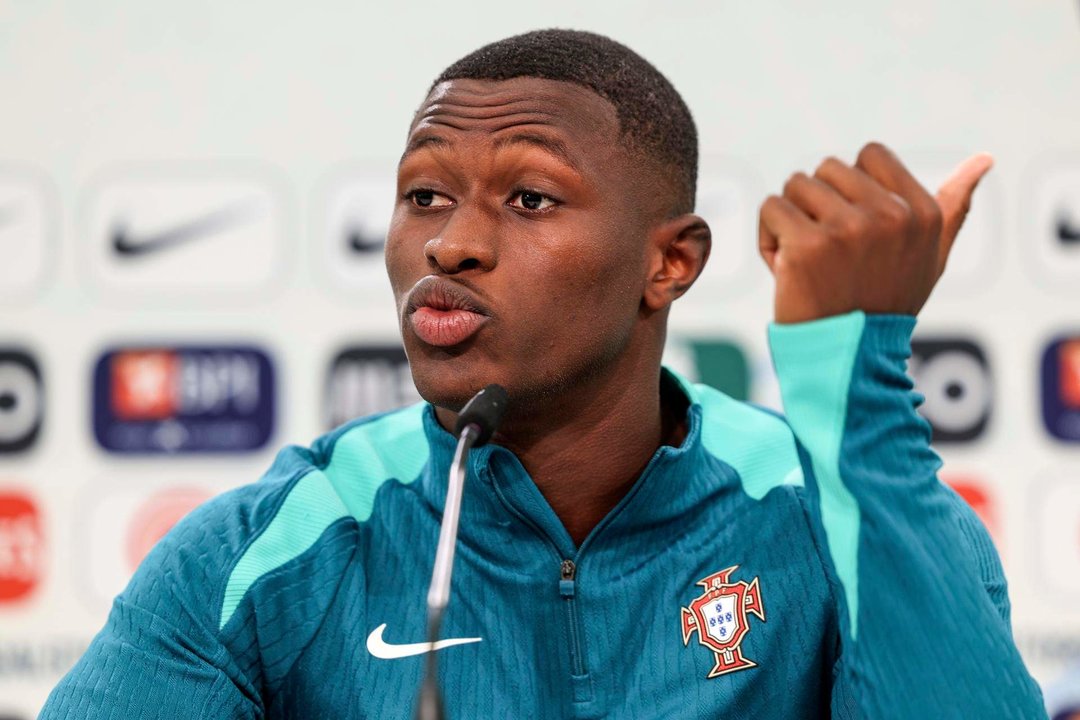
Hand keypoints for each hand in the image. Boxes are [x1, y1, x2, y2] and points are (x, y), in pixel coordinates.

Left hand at [758, 142, 993, 323]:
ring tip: (807, 260)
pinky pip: (770, 208)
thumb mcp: (931, 257)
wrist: (846, 358)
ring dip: (790, 219)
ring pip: (795, 185)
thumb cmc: (884, 305)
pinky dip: (768, 236)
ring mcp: (848, 229)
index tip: (852, 228)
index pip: (870, 154)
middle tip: (827, 251)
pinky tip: (784, 268)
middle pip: (827, 168)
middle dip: (817, 203)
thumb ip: (953, 206)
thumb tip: (984, 158)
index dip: (849, 187)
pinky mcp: (807, 245)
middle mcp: (890, 217)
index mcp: (922, 213)